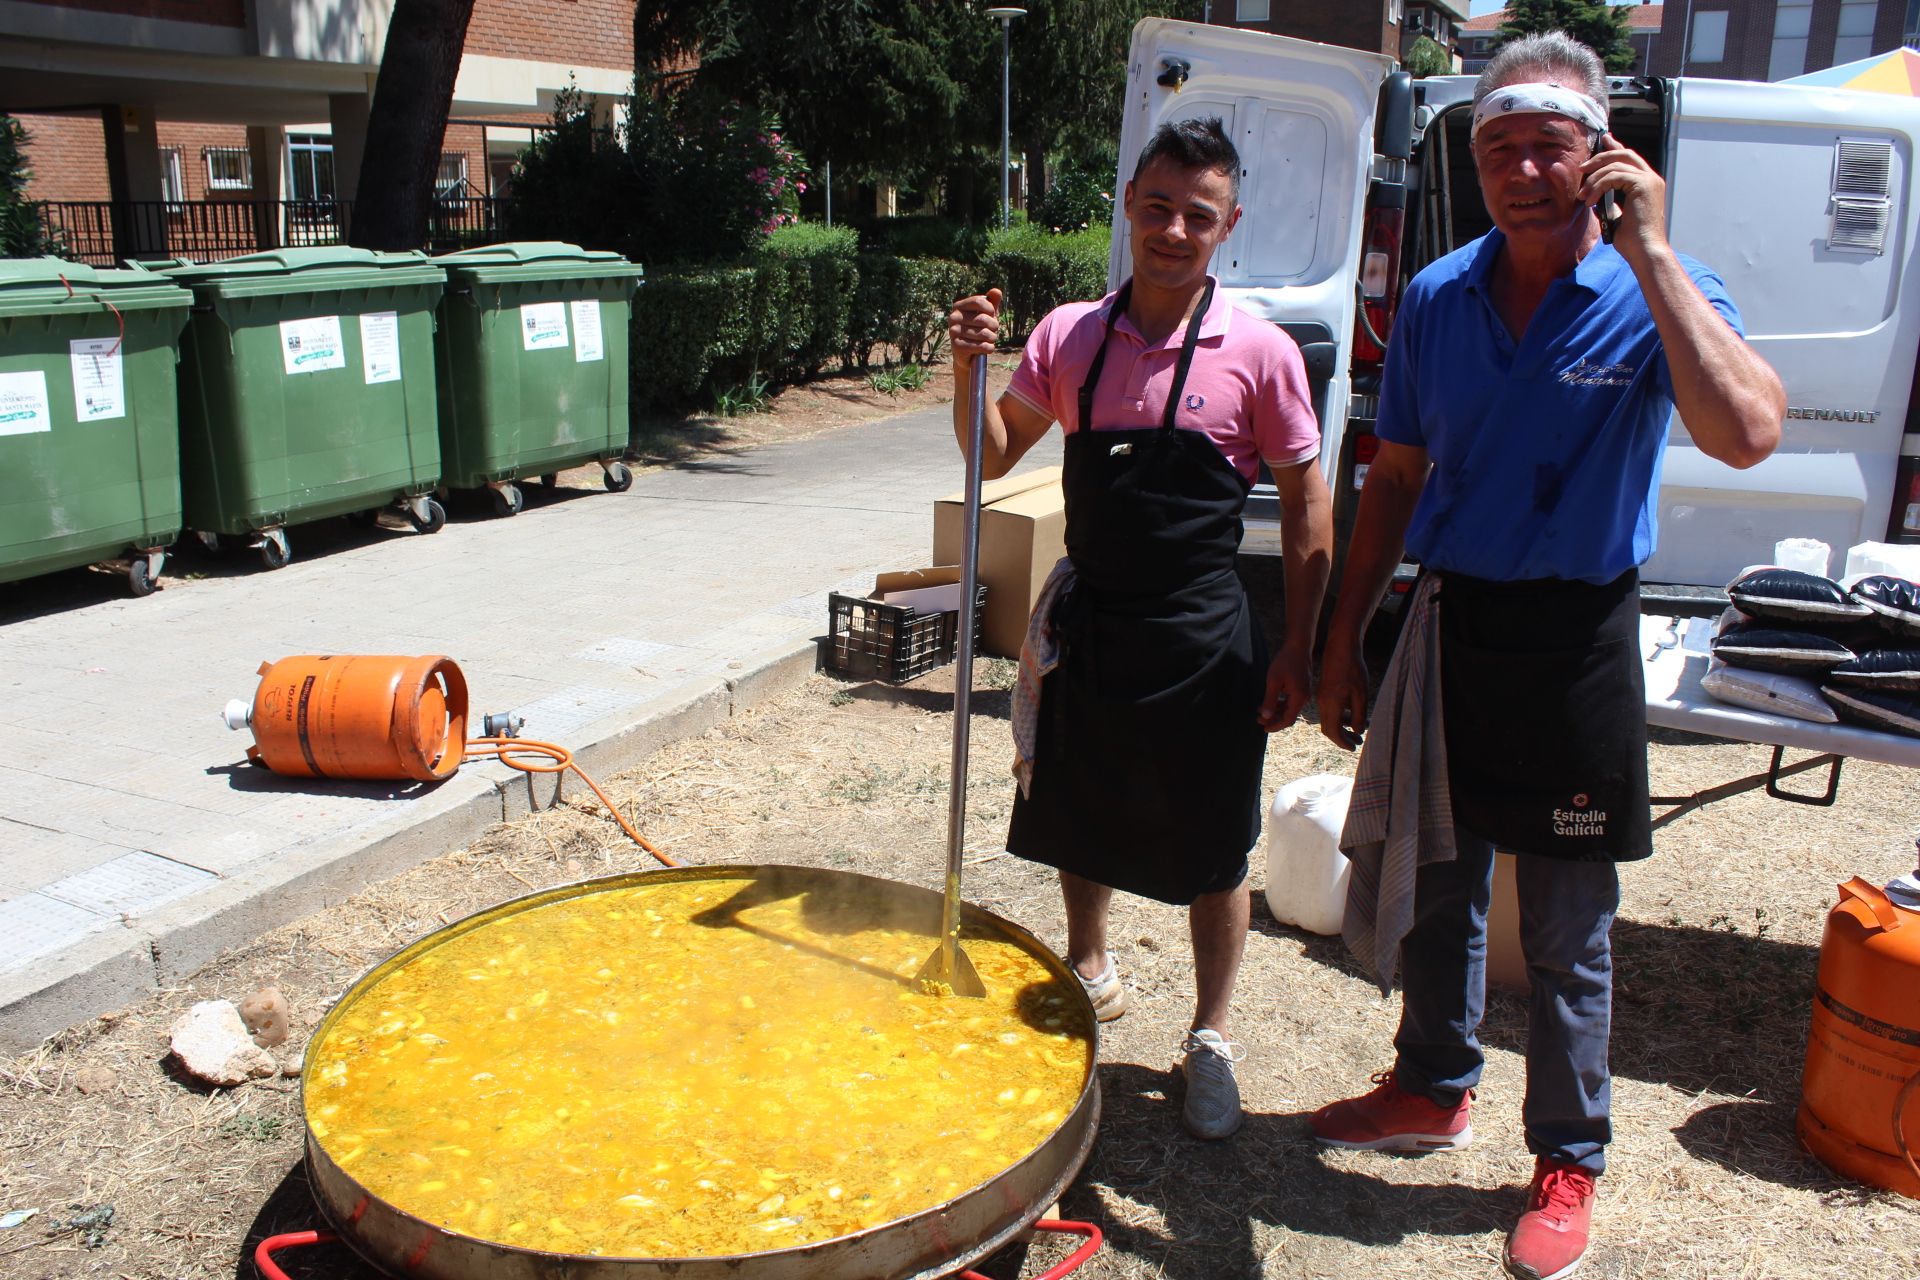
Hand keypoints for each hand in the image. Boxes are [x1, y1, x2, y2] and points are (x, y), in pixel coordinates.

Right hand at [948, 289, 1002, 365]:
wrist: (967, 355)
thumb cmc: (978, 330)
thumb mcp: (987, 315)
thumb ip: (992, 302)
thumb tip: (996, 291)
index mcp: (958, 306)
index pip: (979, 301)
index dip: (991, 310)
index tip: (992, 316)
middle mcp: (953, 318)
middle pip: (983, 319)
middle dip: (994, 327)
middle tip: (994, 331)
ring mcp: (953, 332)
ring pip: (985, 334)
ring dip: (993, 338)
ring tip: (990, 340)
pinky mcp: (957, 347)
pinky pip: (982, 346)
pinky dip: (990, 348)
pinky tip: (988, 348)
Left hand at [1257, 645, 1311, 732]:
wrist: (1298, 646)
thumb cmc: (1285, 661)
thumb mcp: (1274, 681)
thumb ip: (1270, 700)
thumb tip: (1266, 717)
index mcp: (1299, 698)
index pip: (1288, 720)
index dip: (1275, 726)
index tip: (1263, 728)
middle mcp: (1304, 698)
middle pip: (1289, 715)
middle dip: (1273, 719)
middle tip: (1258, 719)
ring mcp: (1304, 693)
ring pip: (1289, 708)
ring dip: (1275, 711)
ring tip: (1260, 711)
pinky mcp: (1302, 688)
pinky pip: (1291, 701)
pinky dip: (1280, 703)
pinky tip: (1269, 701)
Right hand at [1315, 635, 1369, 750]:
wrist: (1340, 648)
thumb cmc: (1353, 669)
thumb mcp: (1361, 694)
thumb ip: (1359, 715)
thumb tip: (1358, 731)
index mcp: (1331, 704)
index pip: (1333, 732)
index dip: (1343, 742)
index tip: (1354, 748)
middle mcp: (1323, 703)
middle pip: (1329, 728)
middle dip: (1342, 738)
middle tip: (1357, 743)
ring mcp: (1322, 697)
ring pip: (1330, 719)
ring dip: (1343, 728)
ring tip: (1359, 731)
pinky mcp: (1324, 692)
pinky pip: (1330, 710)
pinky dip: (1341, 717)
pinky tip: (1354, 716)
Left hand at [1579, 133, 1666, 262]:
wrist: (1644, 250)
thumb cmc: (1632, 240)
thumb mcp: (1617, 216)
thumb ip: (1611, 201)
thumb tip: (1595, 195)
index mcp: (1647, 183)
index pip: (1630, 158)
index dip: (1616, 147)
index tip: (1604, 140)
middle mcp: (1651, 178)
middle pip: (1624, 154)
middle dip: (1600, 158)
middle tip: (1582, 168)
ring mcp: (1649, 180)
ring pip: (1616, 165)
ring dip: (1594, 180)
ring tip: (1583, 196)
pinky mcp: (1643, 184)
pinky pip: (1614, 176)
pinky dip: (1598, 186)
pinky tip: (1591, 201)